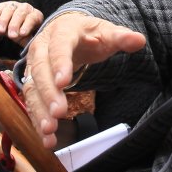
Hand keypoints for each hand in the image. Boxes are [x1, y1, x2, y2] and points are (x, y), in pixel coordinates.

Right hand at [0, 0, 43, 46]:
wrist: (7, 26)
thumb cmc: (20, 33)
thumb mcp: (25, 38)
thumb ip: (28, 41)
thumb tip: (32, 48)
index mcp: (35, 15)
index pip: (33, 18)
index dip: (28, 25)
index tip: (22, 34)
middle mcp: (26, 7)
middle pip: (21, 13)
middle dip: (15, 24)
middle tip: (11, 35)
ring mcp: (14, 5)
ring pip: (9, 10)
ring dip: (4, 21)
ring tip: (0, 31)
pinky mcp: (2, 5)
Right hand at [22, 13, 145, 147]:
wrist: (69, 33)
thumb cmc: (89, 35)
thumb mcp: (105, 32)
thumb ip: (121, 37)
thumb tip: (139, 40)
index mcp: (62, 31)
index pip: (59, 46)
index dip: (60, 63)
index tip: (64, 82)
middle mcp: (42, 48)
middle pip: (41, 70)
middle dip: (48, 92)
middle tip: (59, 112)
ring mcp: (34, 66)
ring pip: (32, 88)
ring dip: (39, 110)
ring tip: (49, 130)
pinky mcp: (33, 83)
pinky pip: (32, 102)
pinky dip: (38, 120)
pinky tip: (48, 139)